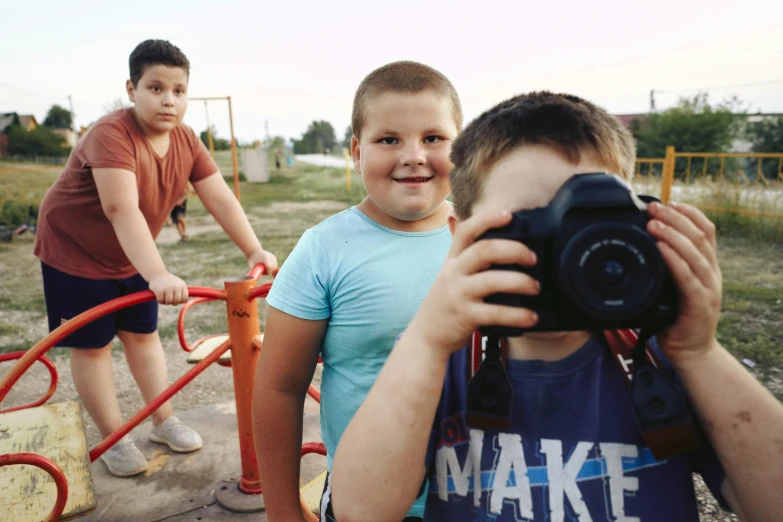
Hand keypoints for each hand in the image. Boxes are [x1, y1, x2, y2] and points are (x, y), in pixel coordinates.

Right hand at [148, 271, 188, 304]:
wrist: (158, 274)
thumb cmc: (169, 281)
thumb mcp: (179, 284)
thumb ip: (182, 292)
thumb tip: (185, 301)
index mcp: (182, 285)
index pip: (185, 298)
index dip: (181, 301)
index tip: (177, 300)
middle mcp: (176, 286)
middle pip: (177, 301)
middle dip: (173, 303)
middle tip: (170, 301)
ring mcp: (167, 288)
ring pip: (169, 302)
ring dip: (166, 302)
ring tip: (165, 299)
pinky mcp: (159, 291)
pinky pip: (161, 301)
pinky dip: (160, 301)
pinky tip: (160, 297)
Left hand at [247, 248, 278, 274]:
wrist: (255, 251)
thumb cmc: (252, 259)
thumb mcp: (250, 264)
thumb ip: (251, 270)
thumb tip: (251, 278)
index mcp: (265, 258)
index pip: (270, 267)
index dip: (267, 272)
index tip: (263, 272)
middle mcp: (270, 257)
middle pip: (273, 268)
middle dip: (269, 271)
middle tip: (263, 270)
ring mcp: (273, 257)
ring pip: (275, 267)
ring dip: (271, 269)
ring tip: (265, 268)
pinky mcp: (274, 258)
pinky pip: (275, 265)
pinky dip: (272, 267)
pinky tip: (268, 266)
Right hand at [407, 210, 538, 356]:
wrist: (427, 336)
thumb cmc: (448, 302)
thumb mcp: (452, 275)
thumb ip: (470, 258)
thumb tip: (501, 239)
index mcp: (453, 259)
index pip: (467, 231)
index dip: (487, 219)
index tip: (508, 215)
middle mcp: (453, 273)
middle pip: (484, 250)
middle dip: (514, 250)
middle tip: (533, 258)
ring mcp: (458, 294)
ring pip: (492, 280)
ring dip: (520, 281)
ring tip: (536, 287)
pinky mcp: (465, 316)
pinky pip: (496, 313)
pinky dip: (517, 314)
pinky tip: (532, 317)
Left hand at [647, 202, 721, 362]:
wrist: (692, 352)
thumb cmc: (676, 317)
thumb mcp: (673, 286)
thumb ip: (666, 267)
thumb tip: (643, 244)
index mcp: (707, 266)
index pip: (706, 230)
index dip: (689, 213)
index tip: (668, 202)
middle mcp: (711, 273)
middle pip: (699, 236)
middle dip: (675, 218)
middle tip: (653, 207)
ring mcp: (709, 288)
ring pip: (695, 253)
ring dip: (672, 235)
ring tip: (653, 223)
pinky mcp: (700, 304)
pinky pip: (688, 277)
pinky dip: (674, 260)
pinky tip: (661, 249)